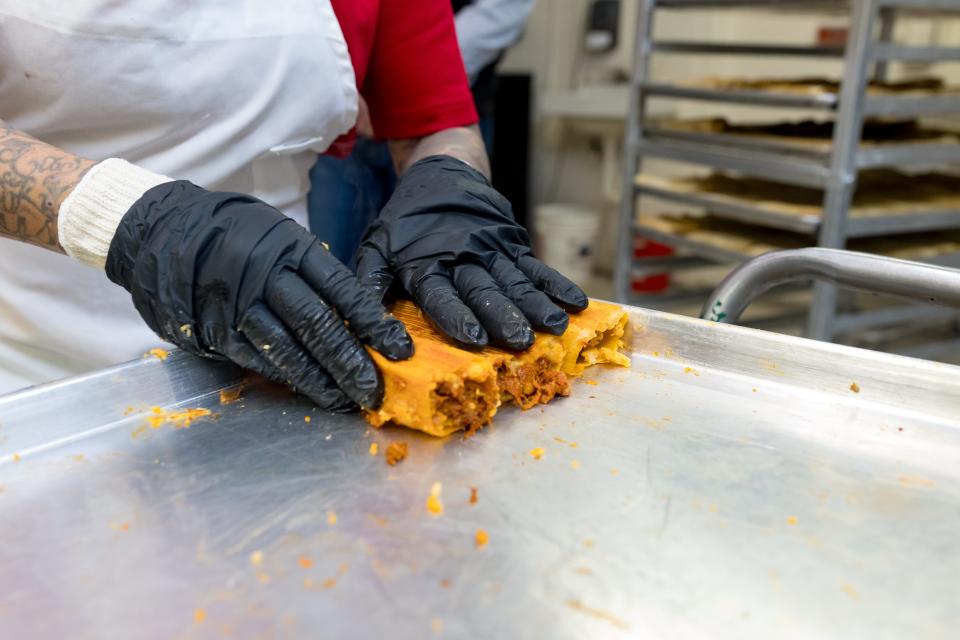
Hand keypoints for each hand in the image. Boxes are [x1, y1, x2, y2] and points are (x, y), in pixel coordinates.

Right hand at [105, 181, 412, 410]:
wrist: (165, 231)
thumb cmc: (238, 235)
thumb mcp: (281, 236)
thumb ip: (315, 271)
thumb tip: (356, 313)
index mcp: (292, 248)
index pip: (342, 289)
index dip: (373, 322)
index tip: (399, 349)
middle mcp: (267, 275)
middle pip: (318, 324)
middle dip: (351, 361)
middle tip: (375, 390)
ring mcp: (239, 303)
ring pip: (289, 348)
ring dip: (322, 380)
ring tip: (348, 400)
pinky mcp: (216, 328)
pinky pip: (258, 358)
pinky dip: (287, 377)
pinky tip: (311, 391)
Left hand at [355, 155, 587, 350]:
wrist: (441, 176)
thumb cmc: (406, 224)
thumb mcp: (377, 249)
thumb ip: (369, 285)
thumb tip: (358, 327)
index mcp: (426, 263)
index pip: (441, 293)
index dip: (456, 315)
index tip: (473, 338)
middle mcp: (462, 258)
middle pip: (484, 289)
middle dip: (503, 316)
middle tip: (520, 340)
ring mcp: (492, 250)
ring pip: (515, 281)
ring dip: (536, 304)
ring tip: (555, 326)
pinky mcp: (513, 244)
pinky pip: (536, 267)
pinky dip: (556, 284)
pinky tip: (577, 301)